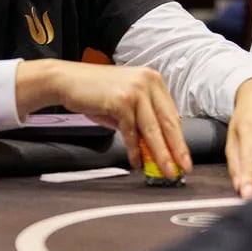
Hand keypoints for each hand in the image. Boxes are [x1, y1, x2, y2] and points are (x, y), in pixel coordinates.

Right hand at [19, 60, 191, 179]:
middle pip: (168, 122)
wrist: (67, 80)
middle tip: (183, 168)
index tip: (183, 156)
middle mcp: (147, 82)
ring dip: (160, 154)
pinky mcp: (121, 101)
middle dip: (177, 149)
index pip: (171, 114)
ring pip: (152, 129)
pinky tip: (136, 161)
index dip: (179, 139)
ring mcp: (135, 90)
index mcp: (153, 80)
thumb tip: (155, 147)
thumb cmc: (95, 92)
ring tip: (165, 170)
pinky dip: (134, 150)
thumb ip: (141, 121)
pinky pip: (131, 132)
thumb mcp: (124, 103)